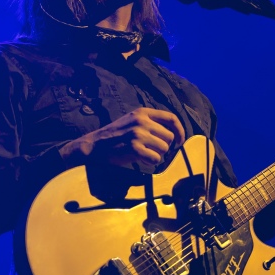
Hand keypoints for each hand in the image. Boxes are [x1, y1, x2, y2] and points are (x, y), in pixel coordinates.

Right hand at [59, 107, 184, 167]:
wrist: (94, 145)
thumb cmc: (115, 135)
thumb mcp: (132, 120)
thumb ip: (150, 122)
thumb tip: (173, 133)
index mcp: (143, 112)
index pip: (171, 118)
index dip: (180, 130)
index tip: (179, 141)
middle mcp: (142, 121)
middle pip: (169, 136)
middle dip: (164, 146)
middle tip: (154, 151)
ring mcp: (138, 134)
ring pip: (164, 148)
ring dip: (157, 155)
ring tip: (144, 154)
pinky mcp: (135, 148)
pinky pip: (155, 159)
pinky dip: (151, 162)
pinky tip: (140, 159)